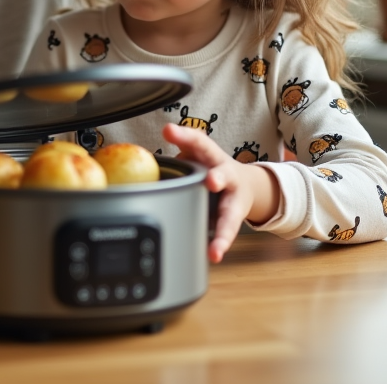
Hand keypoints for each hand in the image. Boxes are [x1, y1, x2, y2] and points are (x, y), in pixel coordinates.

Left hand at [163, 123, 279, 262]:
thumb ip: (174, 158)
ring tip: (216, 244)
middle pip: (223, 175)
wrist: (246, 186)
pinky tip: (213, 254)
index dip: (183, 136)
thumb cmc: (213, 168)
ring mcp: (232, 200)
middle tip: (211, 181)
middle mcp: (226, 176)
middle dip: (217, 178)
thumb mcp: (197, 154)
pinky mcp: (233, 220)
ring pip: (229, 214)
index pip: (197, 141)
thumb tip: (140, 163)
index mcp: (212, 156)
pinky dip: (219, 244)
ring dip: (222, 229)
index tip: (169, 131)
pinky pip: (226, 233)